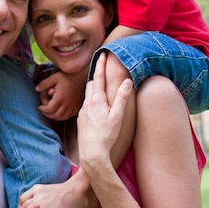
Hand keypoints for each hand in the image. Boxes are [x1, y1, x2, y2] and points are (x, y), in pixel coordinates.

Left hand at [36, 70, 84, 120]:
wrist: (82, 75)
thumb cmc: (68, 75)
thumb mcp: (54, 77)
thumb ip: (44, 84)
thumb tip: (36, 89)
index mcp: (60, 97)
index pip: (50, 109)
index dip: (43, 109)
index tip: (39, 107)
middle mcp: (67, 103)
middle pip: (56, 116)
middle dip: (48, 115)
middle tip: (44, 110)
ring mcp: (74, 105)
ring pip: (63, 117)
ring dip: (55, 117)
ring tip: (51, 112)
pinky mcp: (78, 105)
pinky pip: (70, 115)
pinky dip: (64, 116)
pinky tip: (61, 111)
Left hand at [77, 53, 131, 174]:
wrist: (91, 153)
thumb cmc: (106, 136)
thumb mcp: (118, 116)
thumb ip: (121, 97)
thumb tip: (127, 81)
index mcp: (96, 100)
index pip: (99, 77)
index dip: (101, 64)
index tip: (103, 54)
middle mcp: (87, 103)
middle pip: (91, 83)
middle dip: (97, 74)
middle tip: (102, 65)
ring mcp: (83, 112)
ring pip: (88, 94)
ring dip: (94, 86)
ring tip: (100, 82)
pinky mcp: (81, 119)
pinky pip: (86, 104)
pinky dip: (91, 98)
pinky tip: (96, 103)